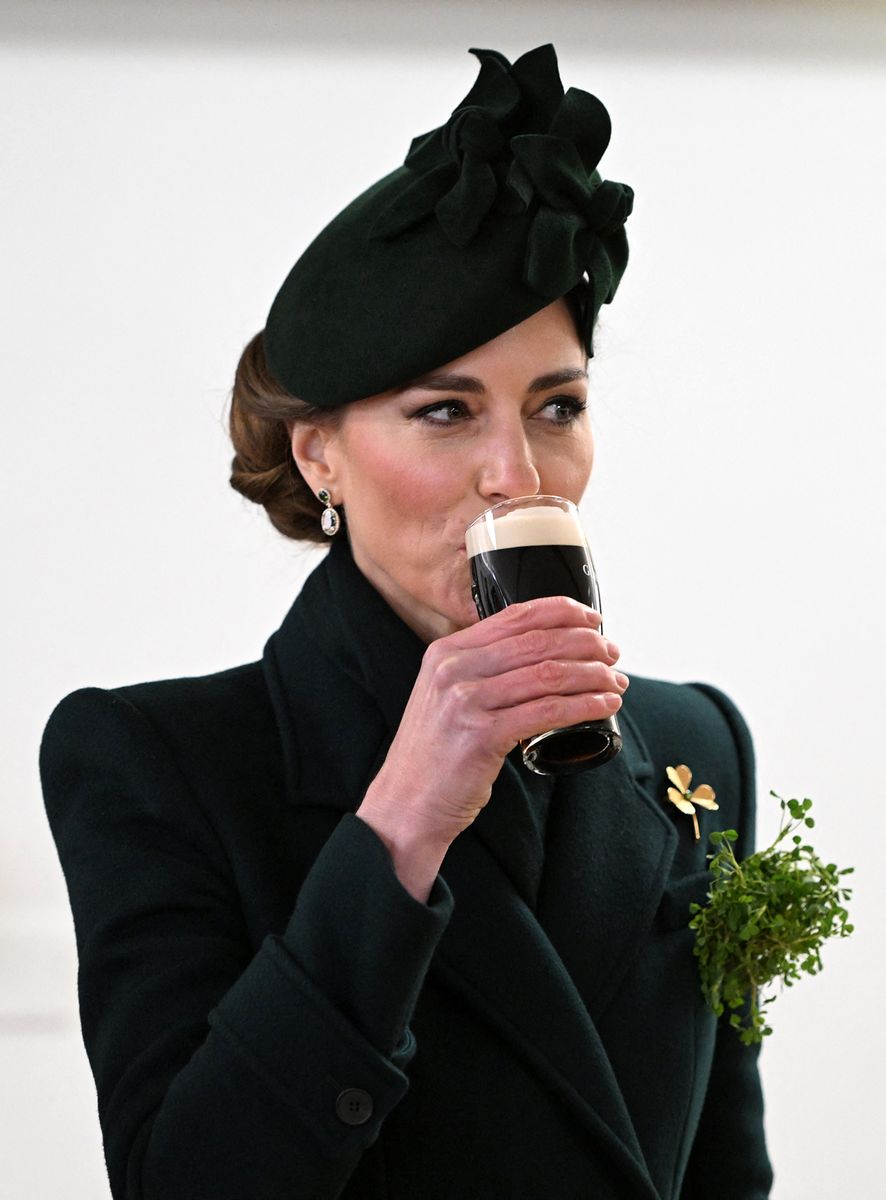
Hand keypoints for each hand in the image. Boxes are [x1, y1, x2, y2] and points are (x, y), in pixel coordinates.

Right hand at [356, 597, 627, 897]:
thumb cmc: (435, 754)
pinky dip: (584, 706)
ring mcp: (466, 701)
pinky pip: (547, 712)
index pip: (514, 616)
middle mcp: (454, 669)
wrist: (406, 804)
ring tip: (615, 682)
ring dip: (592, 676)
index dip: (562, 611)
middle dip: (586, 644)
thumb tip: (539, 654)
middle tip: (613, 654)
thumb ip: (479, 670)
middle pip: (537, 642)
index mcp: (447, 652)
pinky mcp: (482, 735)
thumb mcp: (445, 696)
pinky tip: (604, 706)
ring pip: (548, 675)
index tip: (592, 619)